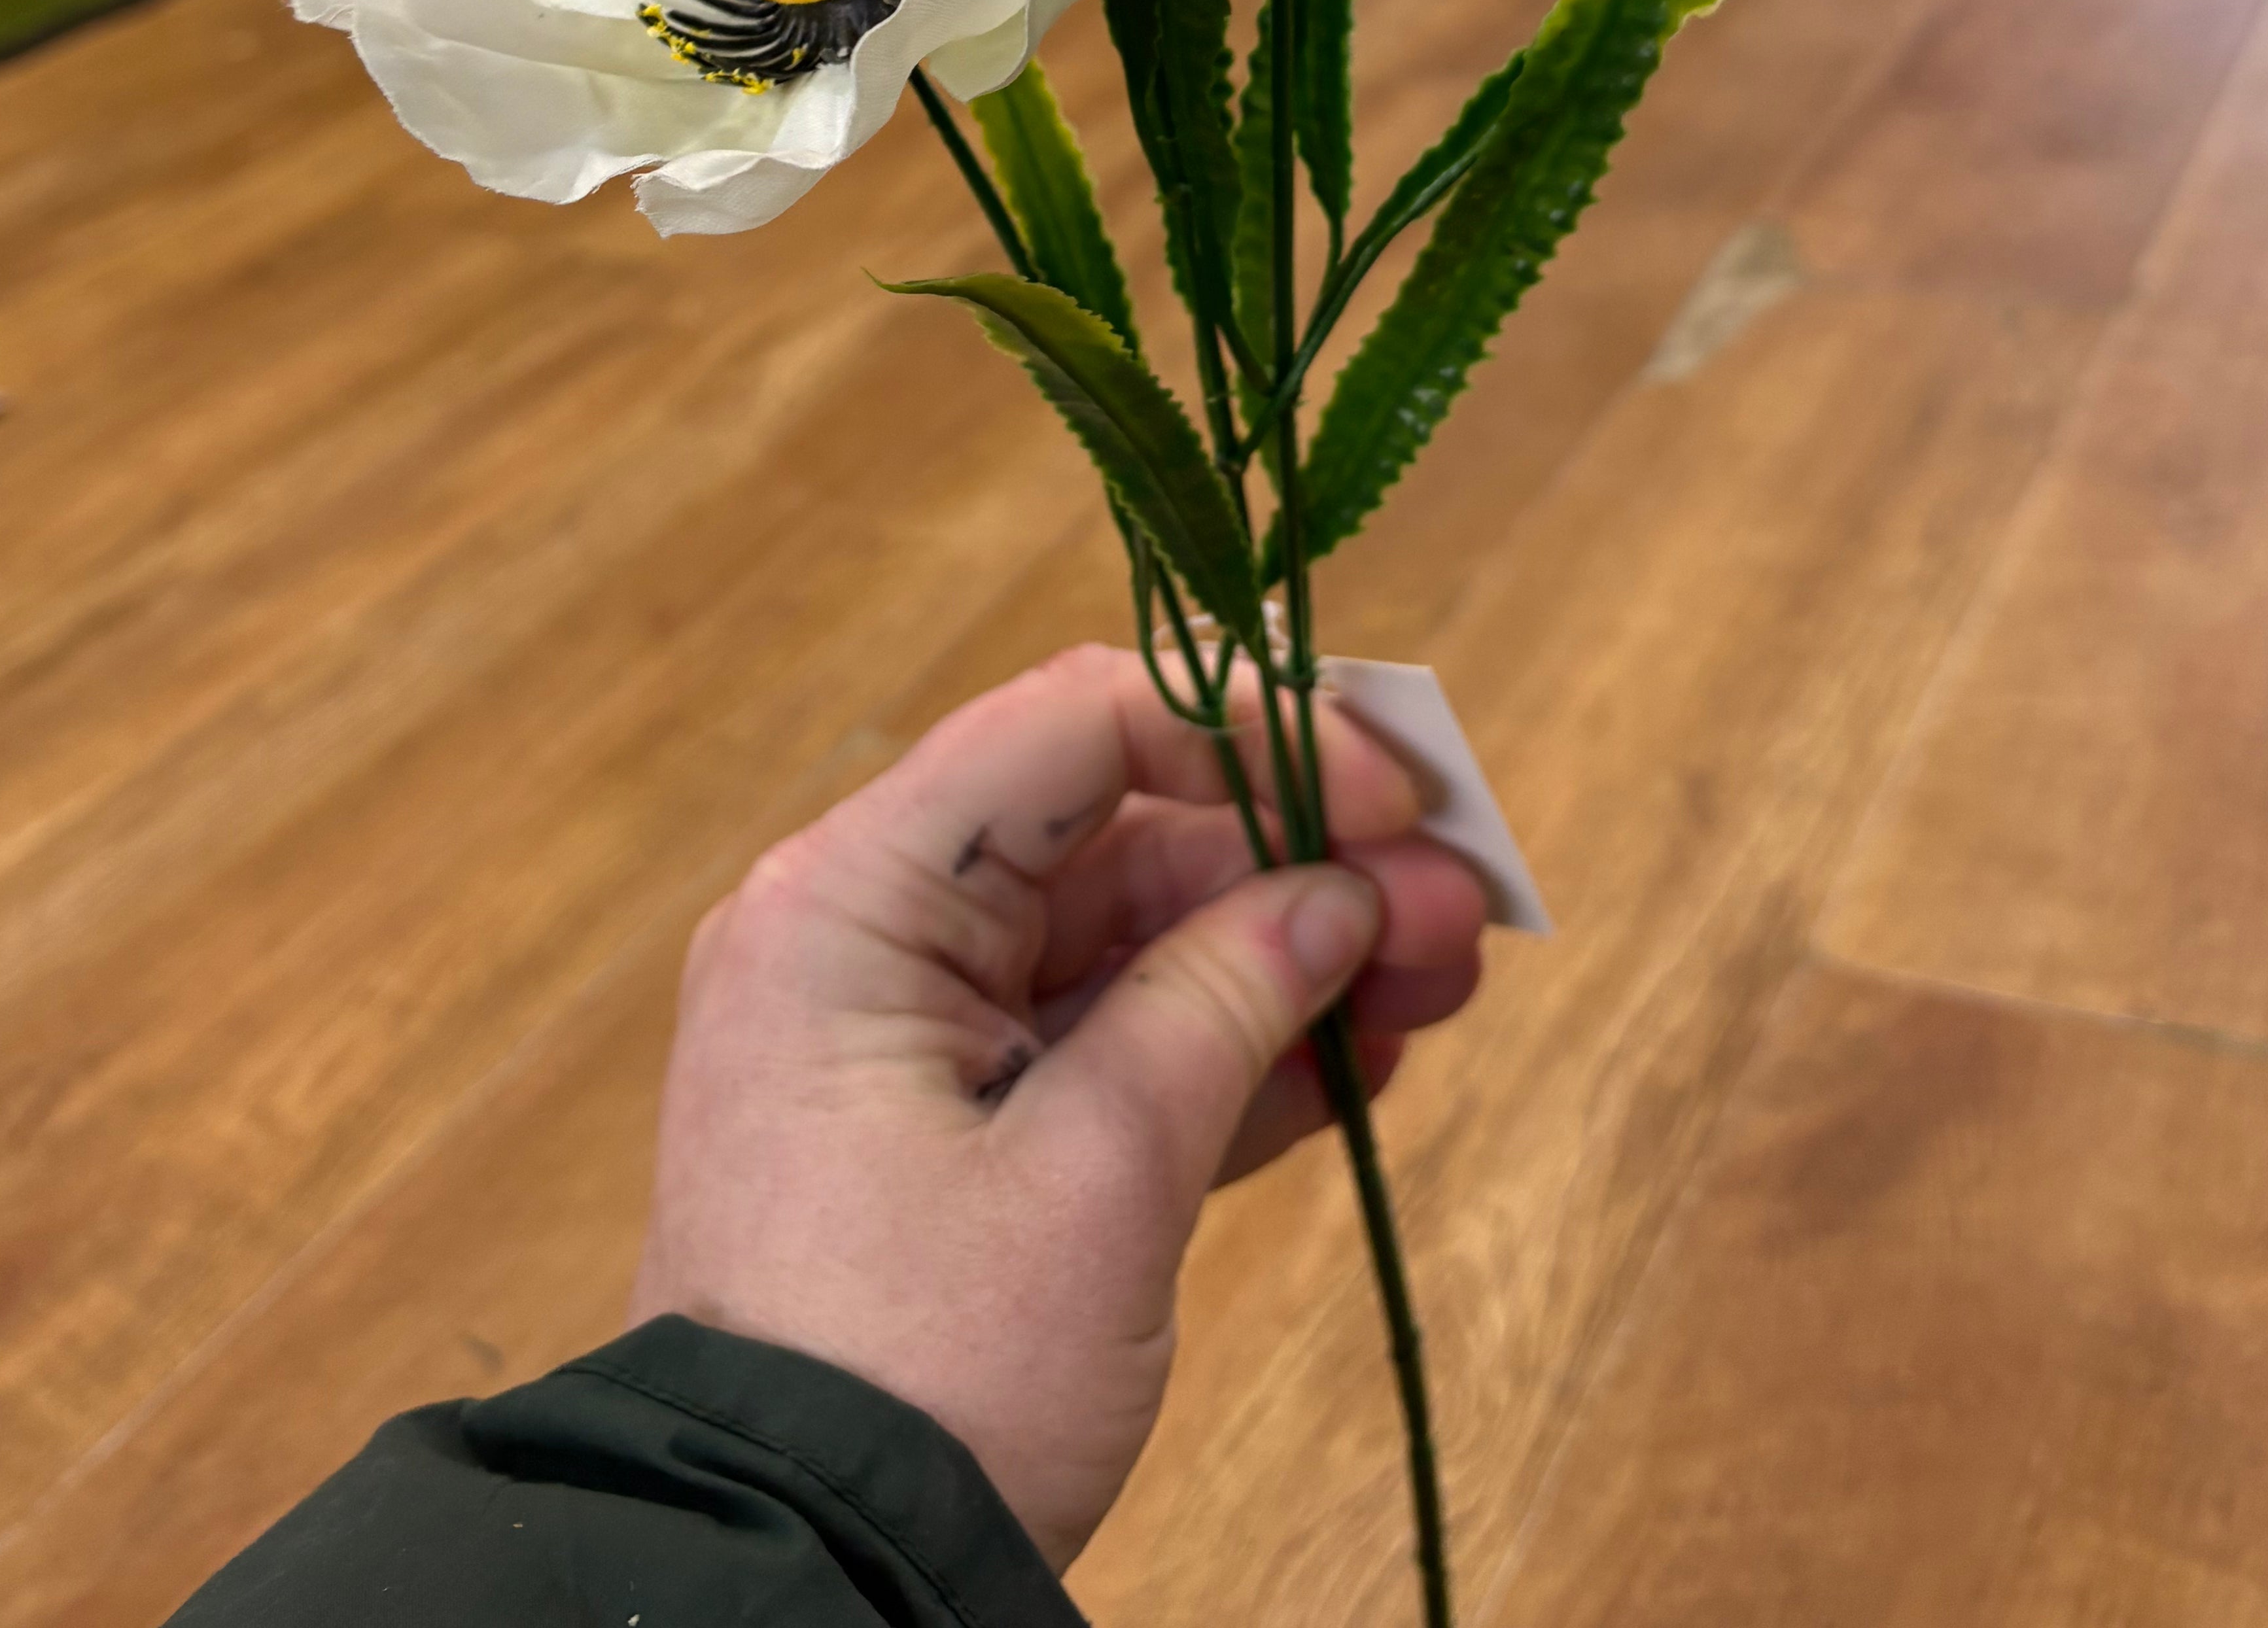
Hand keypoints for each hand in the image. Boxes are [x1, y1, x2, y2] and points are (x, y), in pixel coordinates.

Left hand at [629, 640, 1487, 1567]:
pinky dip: (1237, 1053)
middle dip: (1304, 863)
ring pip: (1139, 948)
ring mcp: (924, 1045)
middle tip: (1465, 908)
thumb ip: (1224, 1002)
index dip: (1250, 732)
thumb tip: (1343, 893)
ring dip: (1294, 958)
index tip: (1395, 791)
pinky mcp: (970, 1144)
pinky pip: (1118, 1052)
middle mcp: (879, 941)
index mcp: (856, 901)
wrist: (802, 1588)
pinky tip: (1363, 1062)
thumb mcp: (1095, 1176)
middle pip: (1123, 836)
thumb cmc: (922, 1372)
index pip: (1076, 725)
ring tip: (1444, 984)